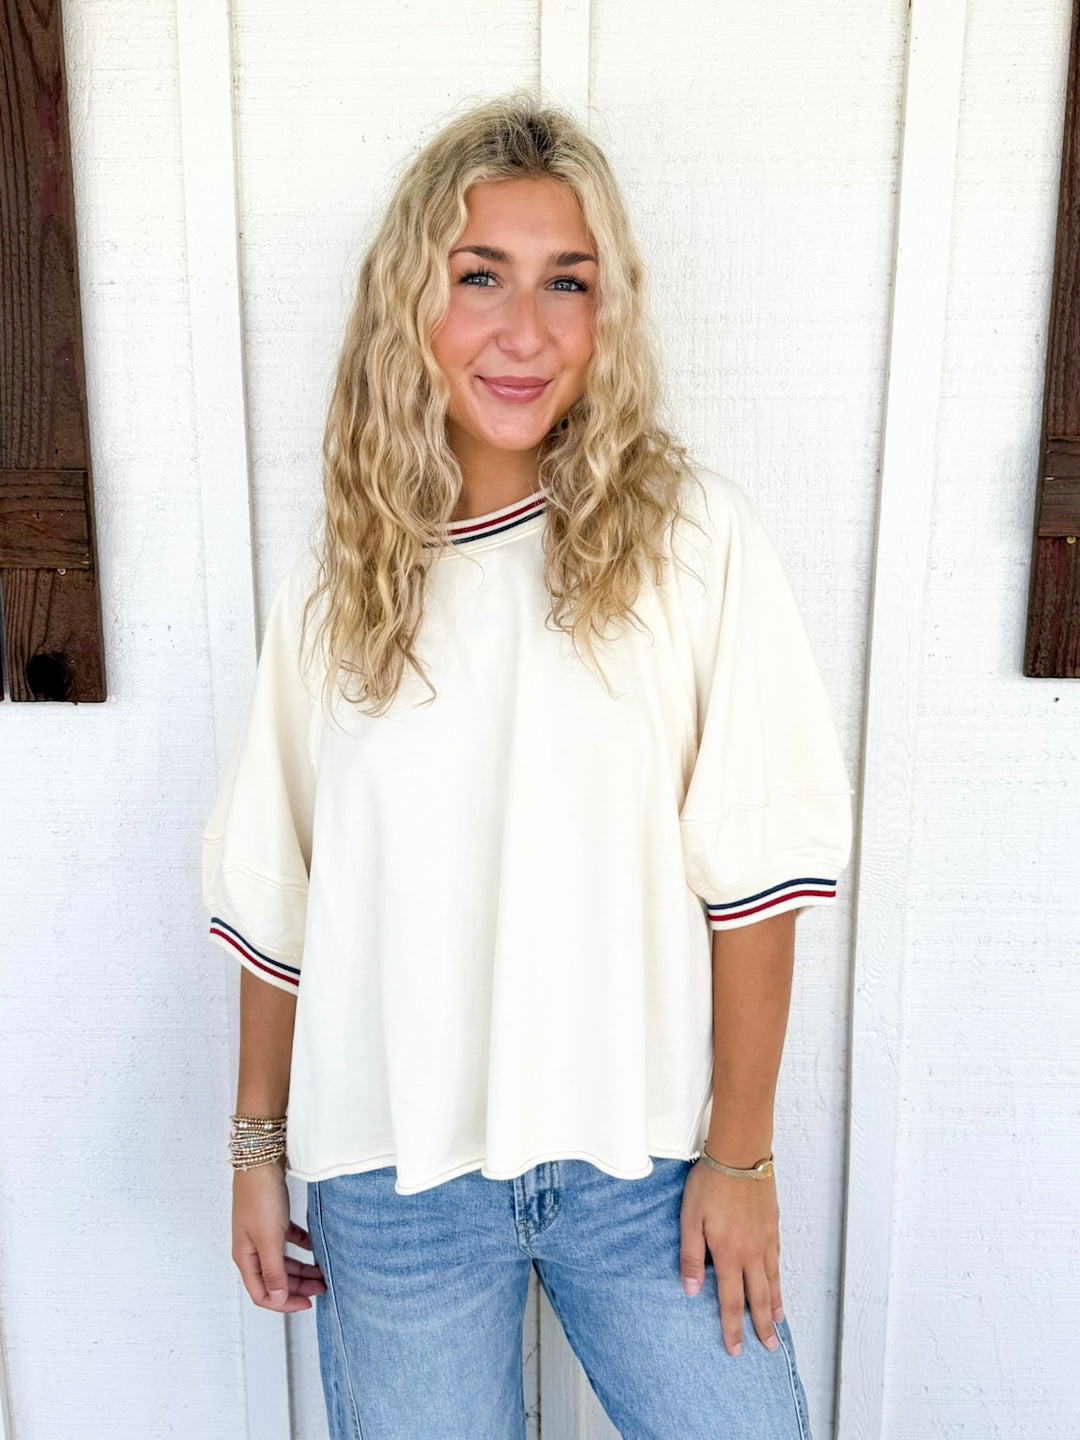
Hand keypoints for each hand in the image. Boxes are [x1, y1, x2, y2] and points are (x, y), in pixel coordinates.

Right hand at [232, 1160, 326, 1311]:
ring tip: (322, 1272)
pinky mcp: (273, 1219)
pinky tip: (314, 1246)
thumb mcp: (269, 1238)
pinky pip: (289, 1241)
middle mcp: (252, 1249)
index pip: (262, 1294)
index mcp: (245, 1258)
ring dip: (302, 1269)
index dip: (285, 1304)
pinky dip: (302, 1247)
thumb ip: (273, 1271)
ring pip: (283, 1261)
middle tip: (322, 1289)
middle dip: (298, 1287)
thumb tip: (276, 1299)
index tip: (307, 1304)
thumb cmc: (260, 1196)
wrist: (261, 1159)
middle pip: (275, 1279)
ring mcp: (262, 1234)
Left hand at [679, 1158, 783, 1355]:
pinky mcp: (773, 1225)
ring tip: (778, 1323)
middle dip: (762, 1325)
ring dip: (774, 1305)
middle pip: (758, 1297)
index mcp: (729, 1254)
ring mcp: (766, 1239)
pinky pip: (778, 1260)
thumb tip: (691, 1290)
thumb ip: (691, 1255)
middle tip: (768, 1347)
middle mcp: (752, 1252)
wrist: (741, 1154)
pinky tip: (777, 1282)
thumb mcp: (690, 1218)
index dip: (733, 1327)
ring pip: (772, 1280)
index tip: (736, 1349)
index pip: (731, 1301)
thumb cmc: (711, 1183)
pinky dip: (779, 1278)